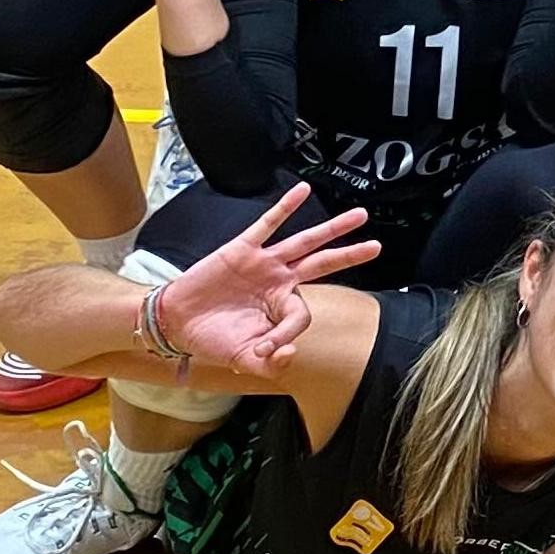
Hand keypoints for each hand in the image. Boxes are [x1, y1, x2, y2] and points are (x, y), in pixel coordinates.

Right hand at [154, 183, 382, 378]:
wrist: (177, 321)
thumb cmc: (213, 338)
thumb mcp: (243, 359)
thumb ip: (268, 362)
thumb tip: (289, 353)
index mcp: (281, 306)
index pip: (302, 314)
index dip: (288, 334)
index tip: (268, 348)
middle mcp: (279, 280)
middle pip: (323, 264)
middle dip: (350, 255)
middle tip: (377, 246)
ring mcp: (264, 262)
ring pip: (305, 242)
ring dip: (332, 229)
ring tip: (359, 216)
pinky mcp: (242, 249)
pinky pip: (268, 224)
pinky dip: (285, 208)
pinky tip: (302, 192)